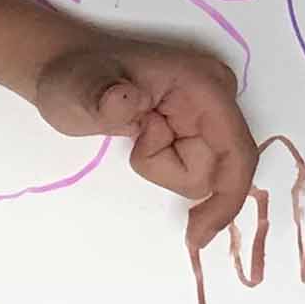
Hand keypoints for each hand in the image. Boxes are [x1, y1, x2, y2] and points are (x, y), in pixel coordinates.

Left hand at [34, 30, 261, 248]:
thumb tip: (124, 100)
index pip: (237, 153)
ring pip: (202, 173)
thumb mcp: (78, 89)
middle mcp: (216, 98)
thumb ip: (101, 98)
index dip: (227, 199)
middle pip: (219, 169)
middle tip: (134, 134)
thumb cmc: (75, 76)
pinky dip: (164, 165)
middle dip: (170, 168)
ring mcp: (209, 113)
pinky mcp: (197, 127)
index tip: (196, 235)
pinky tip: (143, 135)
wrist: (67, 68)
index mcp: (203, 85)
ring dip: (161, 166)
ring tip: (133, 130)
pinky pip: (192, 167)